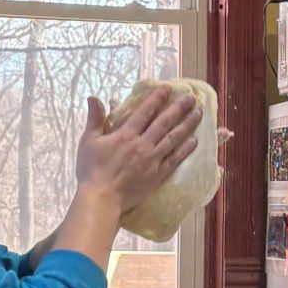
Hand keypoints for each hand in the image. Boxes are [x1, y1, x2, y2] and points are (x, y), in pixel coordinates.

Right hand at [76, 85, 200, 203]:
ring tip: (198, 114)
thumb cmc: (91, 170)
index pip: (144, 112)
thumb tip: (94, 97)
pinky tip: (195, 141)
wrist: (101, 198)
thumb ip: (94, 118)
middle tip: (191, 98)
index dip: (156, 99)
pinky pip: (174, 160)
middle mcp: (142, 144)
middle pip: (164, 122)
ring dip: (187, 125)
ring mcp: (152, 160)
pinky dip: (185, 150)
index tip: (167, 88)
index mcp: (125, 135)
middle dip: (178, 108)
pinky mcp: (157, 175)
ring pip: (173, 139)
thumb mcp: (88, 141)